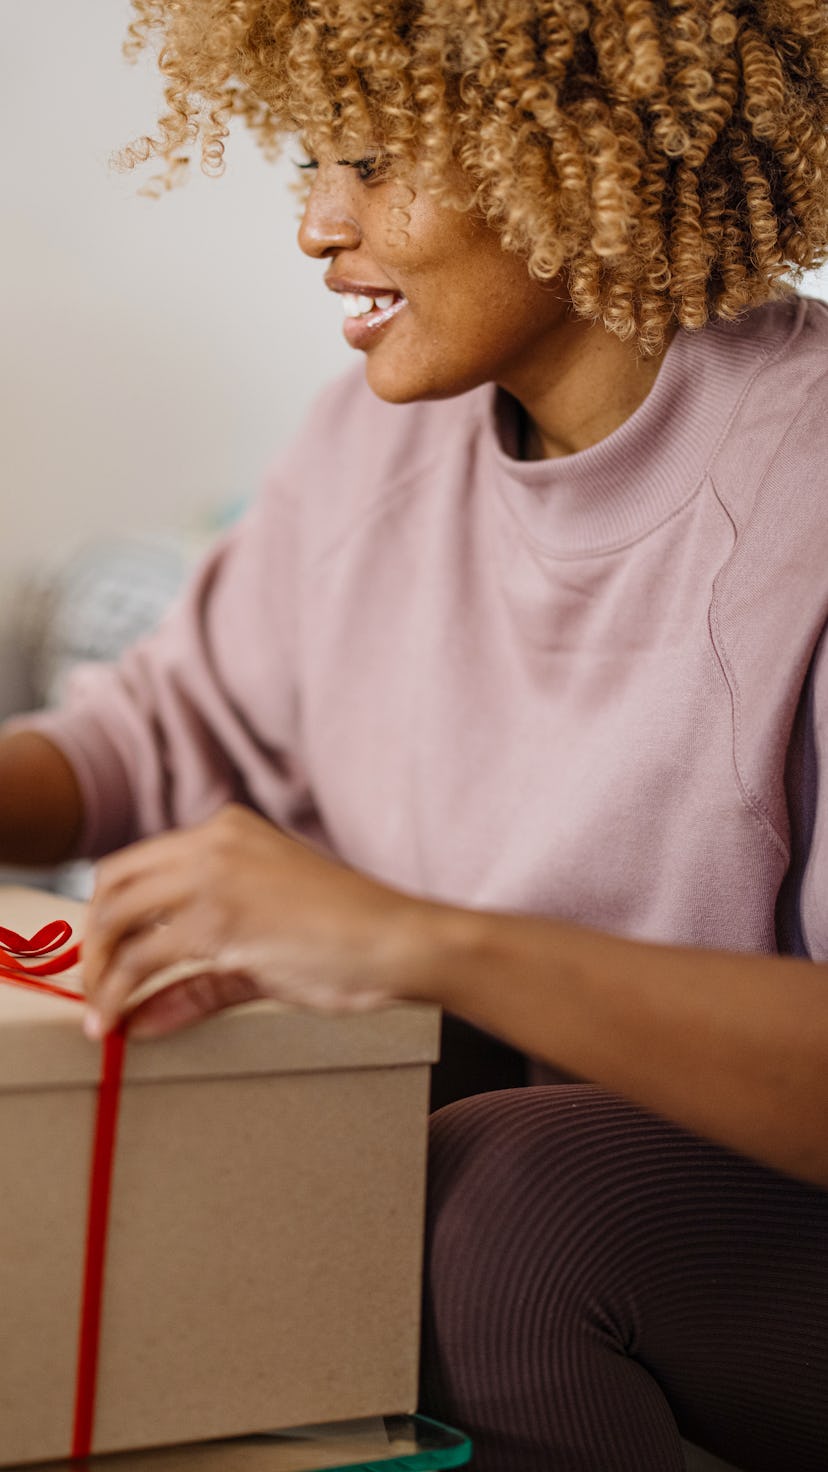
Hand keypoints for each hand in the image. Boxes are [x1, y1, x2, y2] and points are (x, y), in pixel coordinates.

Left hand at [81, 804, 423, 1037]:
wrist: (400, 940)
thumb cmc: (349, 938)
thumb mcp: (264, 948)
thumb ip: (200, 980)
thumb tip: (143, 1016)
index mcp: (226, 830)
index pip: (136, 864)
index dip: (109, 915)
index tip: (105, 957)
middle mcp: (213, 842)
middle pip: (113, 884)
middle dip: (93, 941)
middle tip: (94, 987)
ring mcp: (214, 877)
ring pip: (118, 921)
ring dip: (99, 975)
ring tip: (101, 1015)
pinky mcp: (220, 921)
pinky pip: (144, 961)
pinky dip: (120, 996)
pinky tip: (120, 1023)